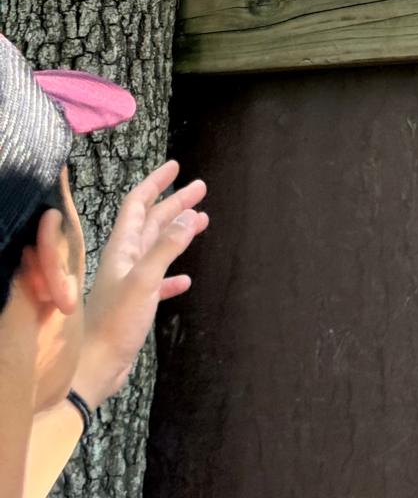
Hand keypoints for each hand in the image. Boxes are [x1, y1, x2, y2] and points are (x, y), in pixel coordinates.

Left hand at [71, 161, 207, 409]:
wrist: (97, 366)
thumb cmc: (116, 320)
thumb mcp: (145, 278)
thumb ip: (167, 246)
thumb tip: (189, 216)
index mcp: (122, 248)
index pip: (137, 204)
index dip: (155, 183)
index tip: (176, 167)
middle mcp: (125, 260)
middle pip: (151, 222)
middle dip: (175, 203)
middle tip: (201, 189)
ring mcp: (131, 282)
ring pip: (158, 248)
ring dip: (178, 232)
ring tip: (203, 221)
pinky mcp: (137, 304)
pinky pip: (159, 281)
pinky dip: (174, 275)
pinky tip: (186, 279)